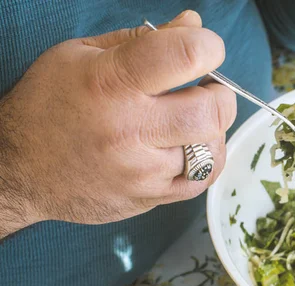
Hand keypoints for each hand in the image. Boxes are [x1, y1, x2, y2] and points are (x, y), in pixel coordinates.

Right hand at [0, 11, 235, 238]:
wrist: (18, 171)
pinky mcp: (148, 198)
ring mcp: (140, 171)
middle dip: (221, 94)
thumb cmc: (49, 104)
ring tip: (191, 120)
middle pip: (212, 111)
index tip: (204, 51)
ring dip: (212, 129)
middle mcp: (128, 129)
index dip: (208, 47)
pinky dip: (207, 160)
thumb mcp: (82, 55)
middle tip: (206, 90)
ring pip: (211, 149)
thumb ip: (143, 39)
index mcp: (110, 82)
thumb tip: (193, 24)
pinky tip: (190, 146)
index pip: (185, 55)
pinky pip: (203, 180)